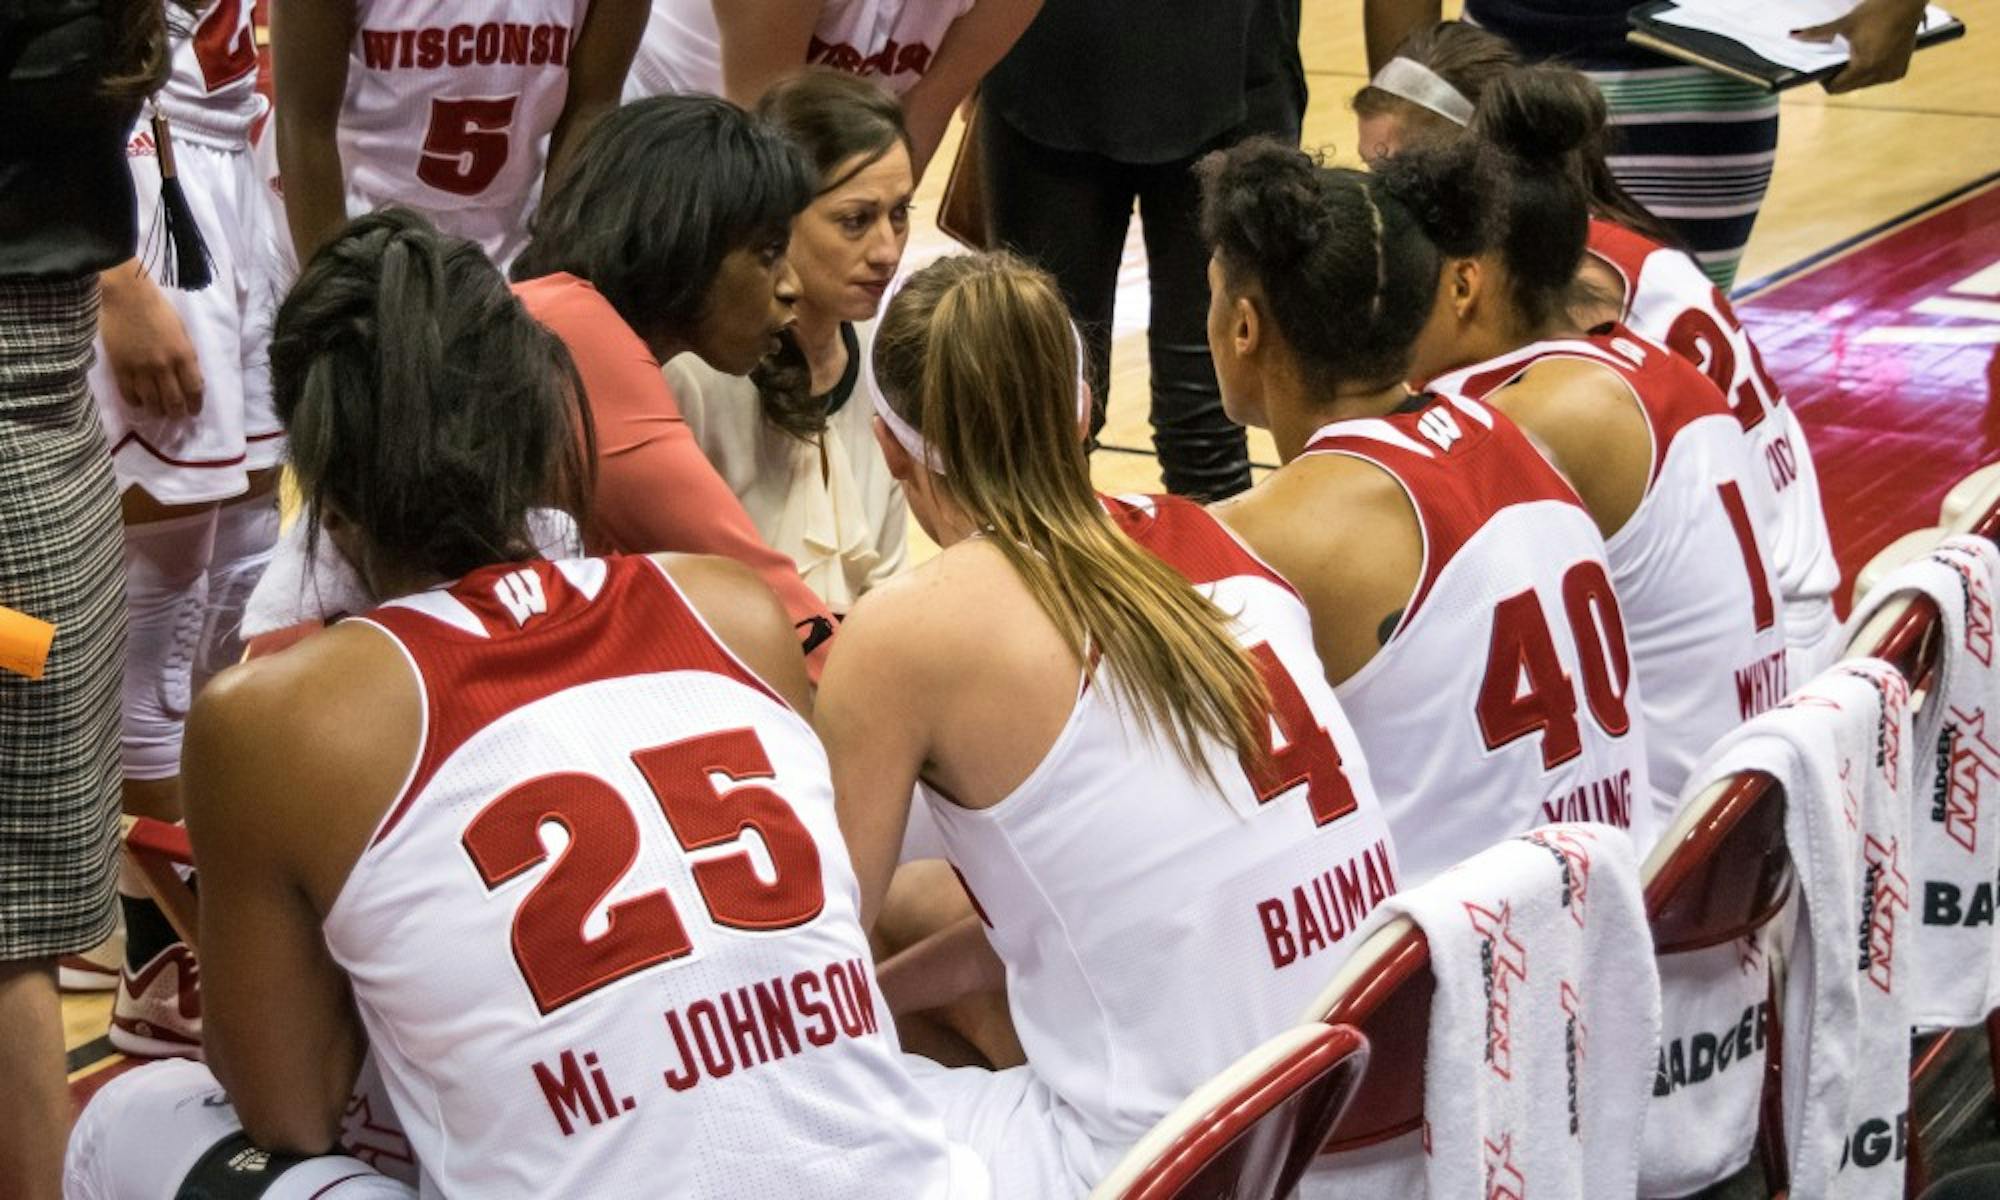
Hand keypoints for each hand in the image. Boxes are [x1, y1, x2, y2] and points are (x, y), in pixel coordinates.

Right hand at [99, 260, 204, 419]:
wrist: (126, 296)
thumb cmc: (157, 309)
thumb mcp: (181, 332)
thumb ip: (184, 356)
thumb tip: (186, 378)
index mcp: (184, 355)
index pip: (194, 389)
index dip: (195, 405)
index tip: (194, 412)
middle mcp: (164, 366)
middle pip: (174, 400)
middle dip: (177, 412)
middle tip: (176, 416)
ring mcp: (141, 368)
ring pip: (152, 402)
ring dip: (157, 411)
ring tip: (158, 413)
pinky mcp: (120, 367)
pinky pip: (129, 394)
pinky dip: (136, 402)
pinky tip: (139, 403)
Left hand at [1793, 0, 1927, 93]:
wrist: (1908, 2)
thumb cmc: (1876, 11)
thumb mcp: (1844, 24)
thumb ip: (1818, 33)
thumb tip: (1793, 35)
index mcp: (1864, 67)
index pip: (1835, 88)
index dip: (1824, 80)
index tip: (1821, 67)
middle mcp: (1880, 75)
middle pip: (1848, 87)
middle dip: (1839, 77)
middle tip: (1835, 59)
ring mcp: (1892, 74)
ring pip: (1863, 84)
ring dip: (1855, 74)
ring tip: (1853, 55)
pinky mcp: (1901, 69)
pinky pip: (1878, 78)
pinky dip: (1871, 71)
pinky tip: (1869, 55)